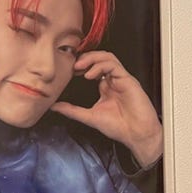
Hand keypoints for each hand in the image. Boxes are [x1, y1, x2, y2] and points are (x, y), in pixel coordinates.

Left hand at [51, 51, 162, 166]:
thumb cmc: (119, 127)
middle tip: (73, 66)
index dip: (81, 66)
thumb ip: (72, 111)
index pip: (93, 67)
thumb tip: (55, 107)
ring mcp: (121, 79)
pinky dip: (100, 66)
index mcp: (106, 87)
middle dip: (85, 58)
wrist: (137, 135)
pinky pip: (114, 65)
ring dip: (92, 58)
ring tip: (79, 66)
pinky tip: (90, 74)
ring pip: (107, 57)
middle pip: (100, 58)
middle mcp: (114, 81)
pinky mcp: (128, 80)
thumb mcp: (89, 117)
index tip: (69, 71)